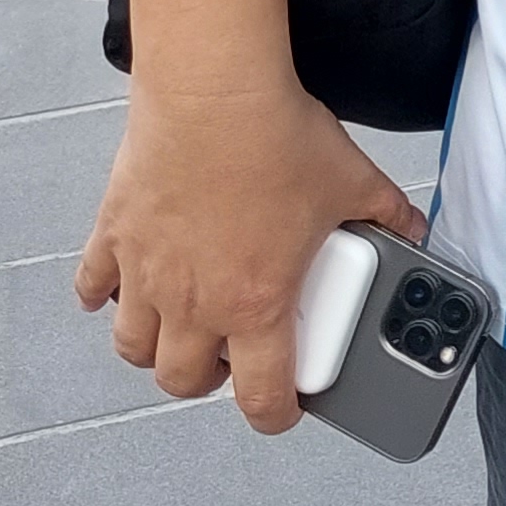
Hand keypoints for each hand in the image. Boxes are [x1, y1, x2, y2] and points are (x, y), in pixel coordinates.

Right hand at [74, 72, 420, 433]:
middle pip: (182, 381)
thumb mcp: (354, 183)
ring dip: (154, 349)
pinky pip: (91, 287)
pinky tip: (118, 288)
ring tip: (179, 329)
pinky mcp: (113, 237)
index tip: (281, 408)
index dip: (275, 414)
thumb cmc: (275, 137)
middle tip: (229, 358)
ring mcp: (146, 273)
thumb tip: (414, 229)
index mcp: (256, 303)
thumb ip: (388, 218)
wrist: (214, 90)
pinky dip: (101, 296)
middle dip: (207, 381)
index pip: (261, 396)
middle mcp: (193, 302)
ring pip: (132, 348)